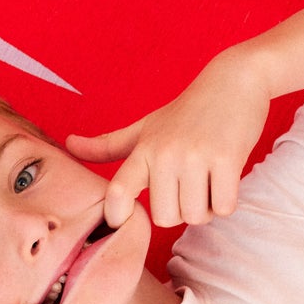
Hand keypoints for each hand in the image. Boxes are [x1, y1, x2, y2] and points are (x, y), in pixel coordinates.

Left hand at [64, 51, 269, 228]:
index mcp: (143, 149)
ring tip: (208, 181)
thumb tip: (68, 144)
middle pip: (165, 217)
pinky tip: (225, 180)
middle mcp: (165, 153)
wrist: (234, 82)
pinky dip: (226, 202)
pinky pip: (222, 208)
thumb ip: (108, 144)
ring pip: (195, 216)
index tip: (122, 221)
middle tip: (189, 187)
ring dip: (205, 208)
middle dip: (181, 211)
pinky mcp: (226, 160)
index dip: (116, 214)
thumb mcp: (145, 127)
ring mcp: (195, 156)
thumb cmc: (187, 111)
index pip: (118, 190)